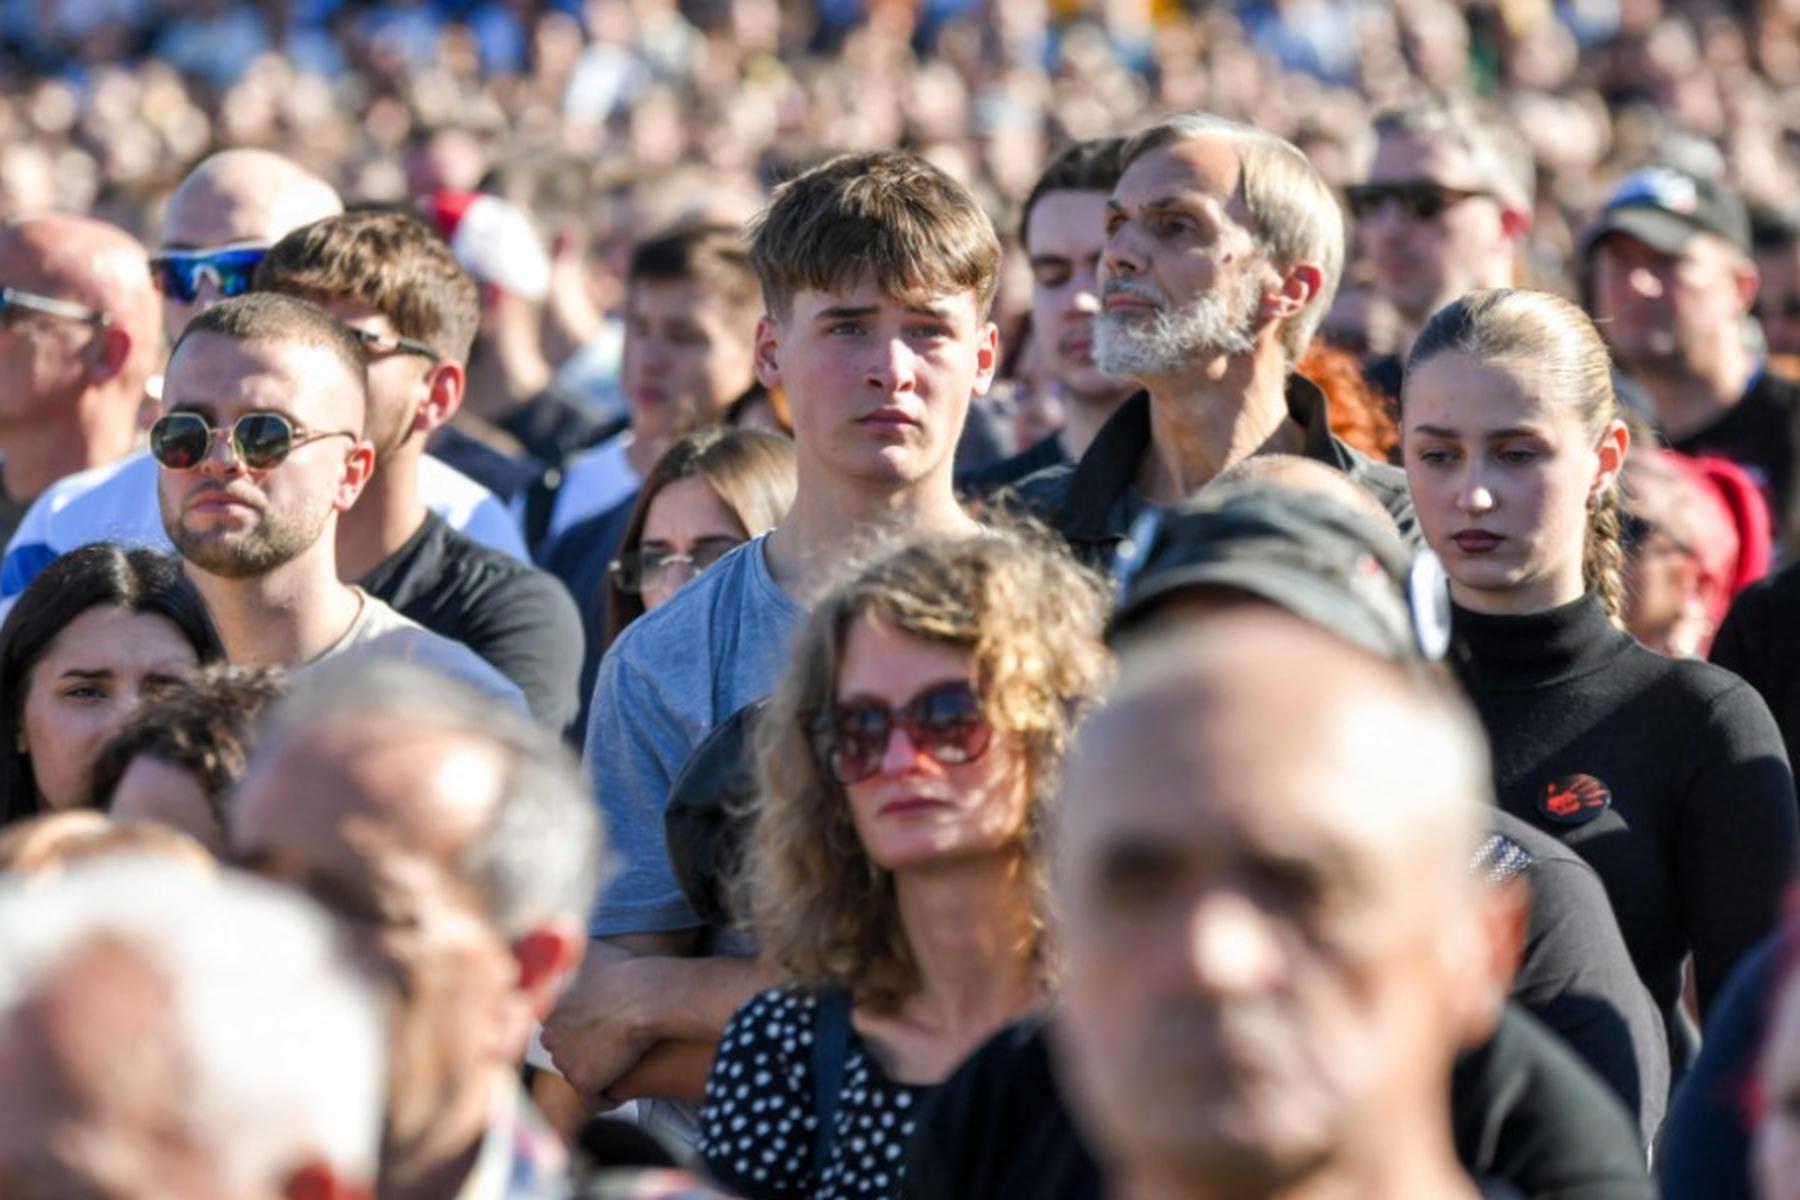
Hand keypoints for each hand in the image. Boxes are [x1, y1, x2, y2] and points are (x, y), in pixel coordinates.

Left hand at [541, 951, 656, 1100]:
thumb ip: (570, 955)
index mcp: (546, 1006)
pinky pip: (592, 1099)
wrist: (645, 996)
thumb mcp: (590, 951)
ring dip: (595, 1071)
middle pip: (564, 1050)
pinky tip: (619, 1090)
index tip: (597, 1026)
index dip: (579, 1027)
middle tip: (610, 1045)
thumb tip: (564, 945)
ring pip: (578, 1072)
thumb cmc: (624, 970)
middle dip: (583, 1050)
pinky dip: (606, 1097)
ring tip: (620, 1064)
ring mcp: (564, 1060)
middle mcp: (549, 1035)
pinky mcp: (583, 1081)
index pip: (557, 1025)